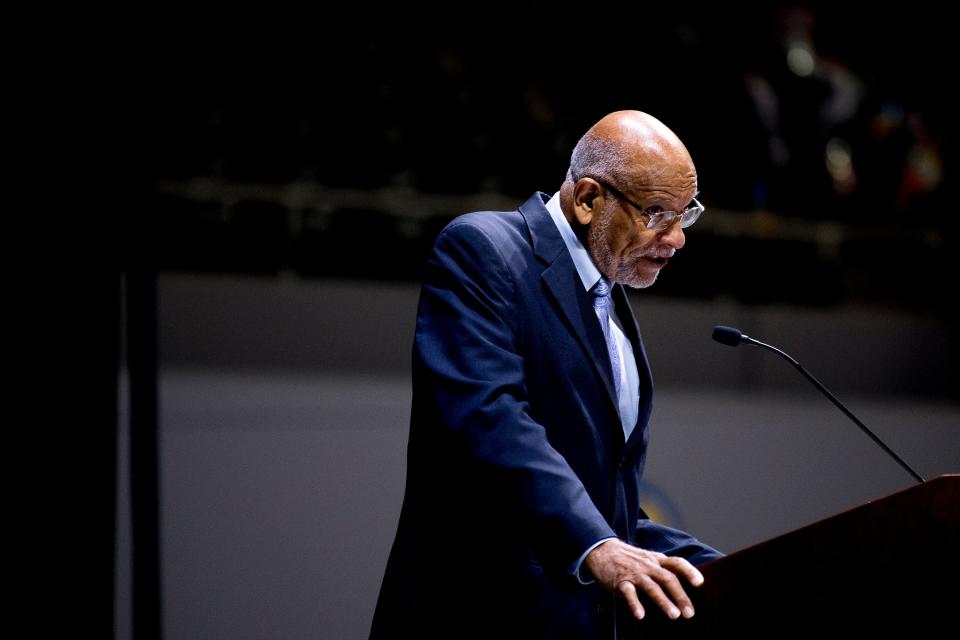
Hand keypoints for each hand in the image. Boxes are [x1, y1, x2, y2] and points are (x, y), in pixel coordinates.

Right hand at [584, 538, 703, 620]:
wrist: (601, 549)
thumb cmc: (628, 558)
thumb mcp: (648, 558)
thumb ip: (662, 569)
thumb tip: (682, 588)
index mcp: (656, 560)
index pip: (677, 563)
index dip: (689, 571)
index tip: (700, 583)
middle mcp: (648, 566)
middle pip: (668, 578)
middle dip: (680, 596)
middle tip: (689, 613)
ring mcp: (634, 573)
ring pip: (651, 587)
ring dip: (664, 601)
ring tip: (674, 615)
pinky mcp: (620, 581)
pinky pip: (629, 593)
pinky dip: (635, 604)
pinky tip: (640, 615)